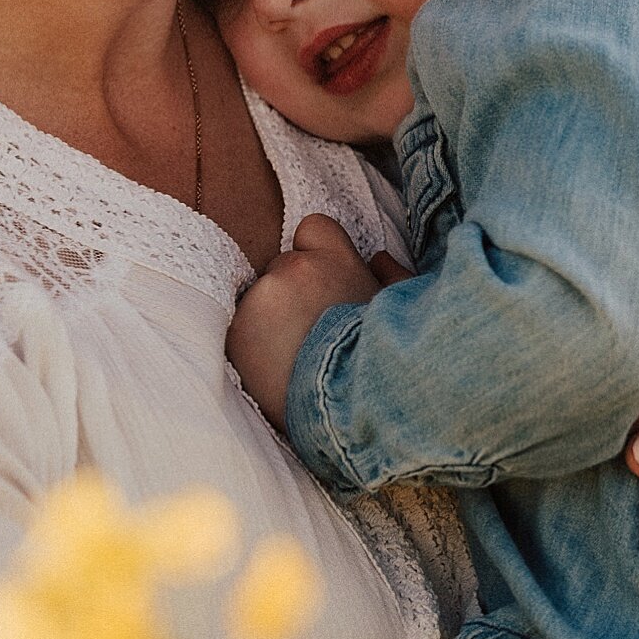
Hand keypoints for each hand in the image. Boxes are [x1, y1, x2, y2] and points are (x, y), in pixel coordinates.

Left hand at [227, 216, 396, 429]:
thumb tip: (378, 258)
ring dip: (269, 322)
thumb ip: (394, 278)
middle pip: (281, 268)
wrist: (347, 411)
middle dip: (292, 293)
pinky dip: (251, 347)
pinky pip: (240, 330)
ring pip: (258, 301)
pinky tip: (274, 370)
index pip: (312, 227)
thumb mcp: (402, 313)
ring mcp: (261, 299)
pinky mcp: (236, 332)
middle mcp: (294, 269)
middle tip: (310, 333)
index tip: (321, 283)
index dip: (315, 253)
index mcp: (336, 260)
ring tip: (294, 358)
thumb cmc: (382, 362)